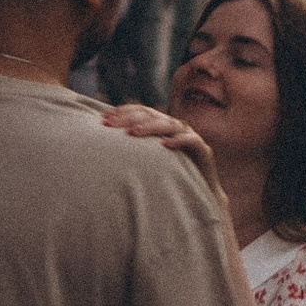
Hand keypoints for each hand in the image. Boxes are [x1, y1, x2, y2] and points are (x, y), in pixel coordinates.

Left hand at [97, 101, 219, 184]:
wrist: (200, 194)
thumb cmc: (171, 177)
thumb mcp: (149, 161)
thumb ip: (133, 151)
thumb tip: (102, 148)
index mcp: (162, 126)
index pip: (142, 111)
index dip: (123, 112)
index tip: (103, 120)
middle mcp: (175, 127)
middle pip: (152, 114)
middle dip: (129, 118)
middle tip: (110, 125)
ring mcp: (190, 136)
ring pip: (170, 124)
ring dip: (150, 127)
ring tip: (133, 132)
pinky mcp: (203, 149)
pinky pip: (191, 140)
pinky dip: (178, 140)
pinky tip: (164, 145)